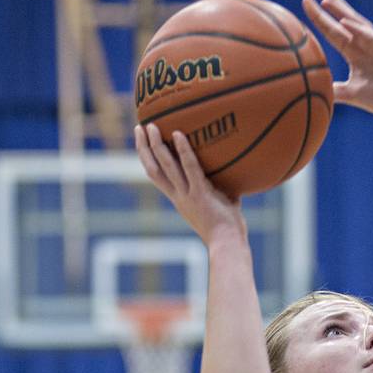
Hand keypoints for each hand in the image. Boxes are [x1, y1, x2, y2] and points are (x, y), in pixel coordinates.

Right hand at [134, 124, 245, 246]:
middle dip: (143, 148)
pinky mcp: (201, 194)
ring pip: (165, 166)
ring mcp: (188, 195)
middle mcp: (178, 197)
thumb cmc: (228, 228)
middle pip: (153, 169)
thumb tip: (234, 168)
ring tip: (152, 126)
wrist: (227, 245)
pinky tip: (178, 133)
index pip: (156, 176)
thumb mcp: (218, 203)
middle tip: (139, 128)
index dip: (147, 158)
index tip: (142, 142)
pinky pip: (190, 168)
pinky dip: (184, 150)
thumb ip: (218, 187)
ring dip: (157, 145)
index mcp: (179, 200)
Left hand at [303, 0, 372, 123]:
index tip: (306, 0)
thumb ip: (335, 90)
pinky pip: (372, 39)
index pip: (334, 31)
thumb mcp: (353, 94)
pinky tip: (344, 22)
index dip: (320, 17)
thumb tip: (310, 91)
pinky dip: (358, 30)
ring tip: (326, 0)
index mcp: (356, 53)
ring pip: (358, 24)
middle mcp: (366, 44)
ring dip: (342, 11)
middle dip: (331, 1)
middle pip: (345, 18)